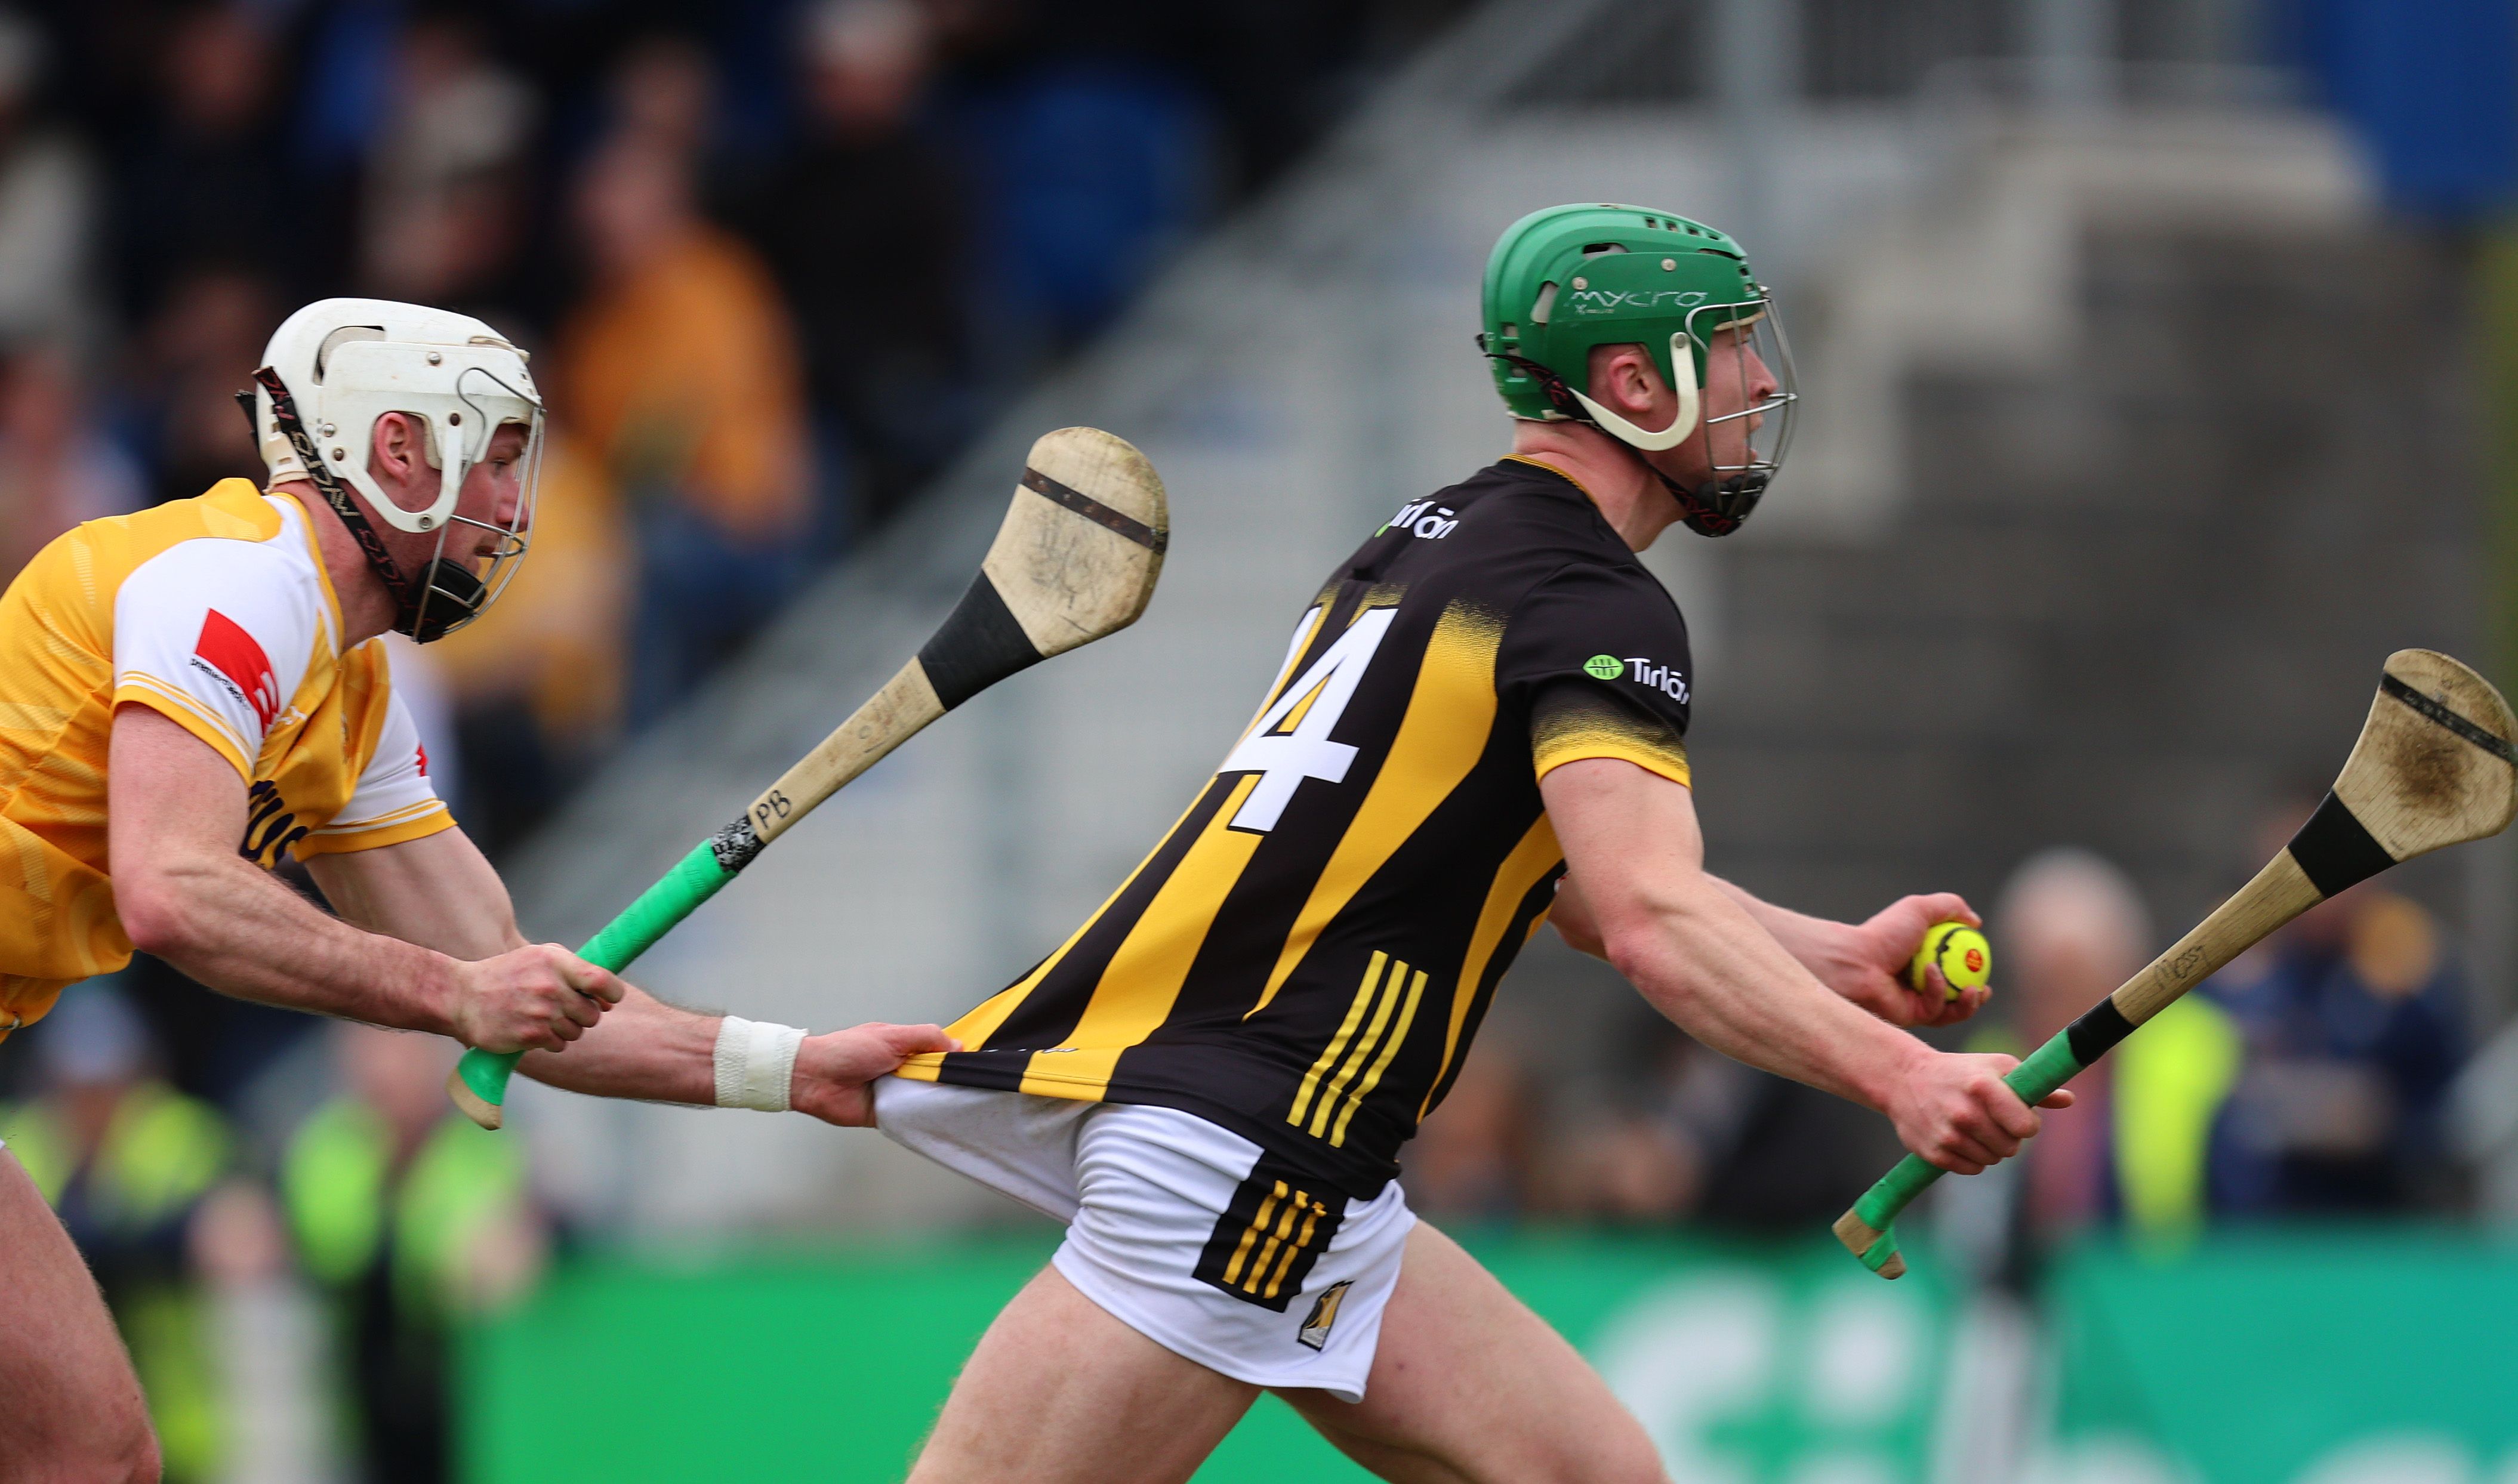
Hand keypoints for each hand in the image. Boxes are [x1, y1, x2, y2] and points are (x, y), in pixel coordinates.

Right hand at [449, 943, 622, 1052]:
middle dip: (583, 1014)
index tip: (608, 999)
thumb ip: (575, 971)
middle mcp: (550, 986)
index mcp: (556, 962)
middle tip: (562, 1009)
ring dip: (566, 1029)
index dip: (613, 993)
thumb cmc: (507, 975)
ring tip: (542, 1017)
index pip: (603, 981)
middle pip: (593, 1013)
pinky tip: (533, 1030)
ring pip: (578, 1032)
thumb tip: (609, 997)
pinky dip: (551, 1042)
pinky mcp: (529, 1036)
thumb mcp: (540, 958)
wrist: (461, 996)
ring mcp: (540, 1012)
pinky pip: (560, 1045)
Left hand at [790, 1022, 961, 1126]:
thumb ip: (926, 1037)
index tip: (971, 1064)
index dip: (953, 1057)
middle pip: (937, 1076)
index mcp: (904, 1047)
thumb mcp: (892, 1036)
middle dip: (948, 1081)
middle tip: (962, 1085)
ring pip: (927, 1097)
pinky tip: (932, 1116)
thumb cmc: (846, 1051)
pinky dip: (920, 1117)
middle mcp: (902, 1069)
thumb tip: (957, 1044)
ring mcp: (896, 1092)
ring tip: (951, 1101)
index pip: (938, 1051)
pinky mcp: (888, 1113)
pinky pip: (911, 1117)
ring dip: (935, 1099)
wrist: (815, 1079)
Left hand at [1811, 893, 1990, 1028]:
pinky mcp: (1910, 1018)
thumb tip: (1976, 922)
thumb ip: (1950, 907)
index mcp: (1922, 961)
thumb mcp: (1919, 909)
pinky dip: (1939, 991)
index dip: (1974, 970)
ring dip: (1967, 1003)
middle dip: (1976, 999)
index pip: (1955, 970)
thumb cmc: (1884, 933)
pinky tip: (1932, 972)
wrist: (1856, 960)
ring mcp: (1914, 1003)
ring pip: (1950, 1011)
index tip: (1986, 963)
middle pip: (1956, 997)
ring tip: (1974, 989)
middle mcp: (1919, 984)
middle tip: (1985, 989)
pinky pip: (1936, 1010)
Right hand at [1887, 1048, 2072, 1174]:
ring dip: (1990, 1148)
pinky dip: (1972, 1158)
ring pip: (1993, 1160)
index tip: (2019, 1115)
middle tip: (1993, 1120)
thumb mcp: (1996, 1067)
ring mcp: (1948, 1135)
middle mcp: (1964, 1113)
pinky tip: (1961, 1138)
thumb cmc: (1960, 1071)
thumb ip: (2034, 1087)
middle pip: (2012, 1148)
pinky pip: (1972, 1169)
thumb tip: (2069, 1100)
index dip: (2028, 1124)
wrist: (1903, 1078)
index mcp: (1983, 1087)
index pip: (2027, 1127)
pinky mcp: (1934, 1153)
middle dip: (2009, 1136)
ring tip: (1975, 1126)